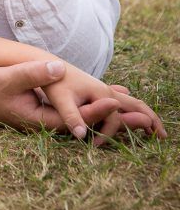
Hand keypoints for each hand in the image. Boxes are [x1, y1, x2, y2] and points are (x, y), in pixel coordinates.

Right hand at [0, 60, 150, 140]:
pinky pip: (74, 111)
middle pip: (85, 124)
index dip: (96, 111)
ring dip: (103, 111)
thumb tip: (59, 67)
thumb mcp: (6, 78)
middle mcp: (45, 124)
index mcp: (38, 121)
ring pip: (81, 118)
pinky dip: (90, 104)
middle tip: (137, 113)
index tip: (114, 100)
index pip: (75, 120)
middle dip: (110, 118)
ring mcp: (45, 120)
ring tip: (128, 100)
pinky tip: (103, 94)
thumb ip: (32, 74)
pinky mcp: (45, 112)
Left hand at [42, 64, 166, 144]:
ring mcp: (104, 88)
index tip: (94, 145)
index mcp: (102, 93)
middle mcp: (107, 90)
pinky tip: (128, 111)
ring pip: (130, 102)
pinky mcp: (97, 89)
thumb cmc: (54, 82)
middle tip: (162, 136)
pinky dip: (129, 108)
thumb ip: (71, 116)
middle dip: (150, 120)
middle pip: (136, 105)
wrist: (47, 64)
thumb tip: (81, 135)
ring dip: (142, 114)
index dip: (106, 134)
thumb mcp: (61, 100)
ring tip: (152, 128)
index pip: (113, 120)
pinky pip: (120, 100)